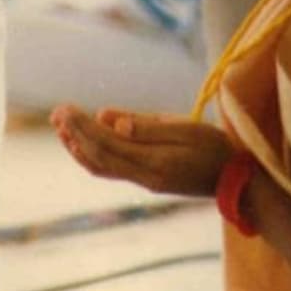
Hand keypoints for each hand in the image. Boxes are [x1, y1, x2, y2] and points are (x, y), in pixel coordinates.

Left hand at [50, 104, 235, 196]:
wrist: (234, 178)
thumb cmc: (214, 147)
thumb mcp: (185, 129)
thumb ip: (147, 125)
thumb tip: (108, 118)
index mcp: (153, 162)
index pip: (107, 144)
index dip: (82, 127)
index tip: (66, 109)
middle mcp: (143, 176)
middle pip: (98, 156)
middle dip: (74, 133)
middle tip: (56, 112)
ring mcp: (143, 181)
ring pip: (100, 166)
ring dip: (77, 145)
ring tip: (60, 125)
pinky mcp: (146, 180)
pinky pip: (109, 170)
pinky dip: (90, 156)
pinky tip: (80, 143)